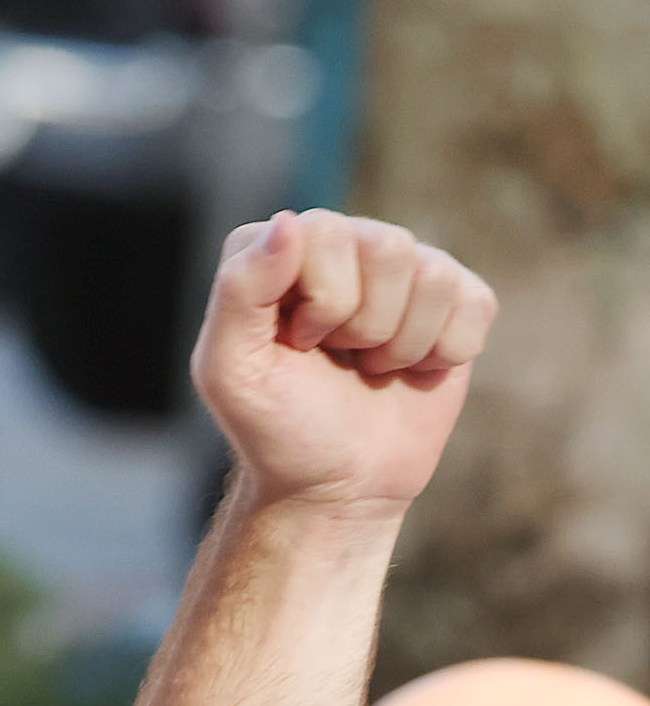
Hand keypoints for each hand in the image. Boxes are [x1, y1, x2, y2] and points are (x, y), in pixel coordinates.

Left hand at [190, 209, 495, 520]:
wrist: (335, 484)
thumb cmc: (275, 428)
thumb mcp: (229, 369)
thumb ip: (240, 290)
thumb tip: (290, 221)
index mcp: (276, 250)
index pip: (323, 231)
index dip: (320, 302)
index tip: (297, 345)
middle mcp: (341, 245)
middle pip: (388, 246)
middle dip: (364, 324)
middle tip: (338, 359)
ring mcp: (402, 271)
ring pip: (434, 274)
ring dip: (400, 343)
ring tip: (369, 367)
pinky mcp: (455, 302)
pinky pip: (474, 301)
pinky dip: (444, 352)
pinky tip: (412, 370)